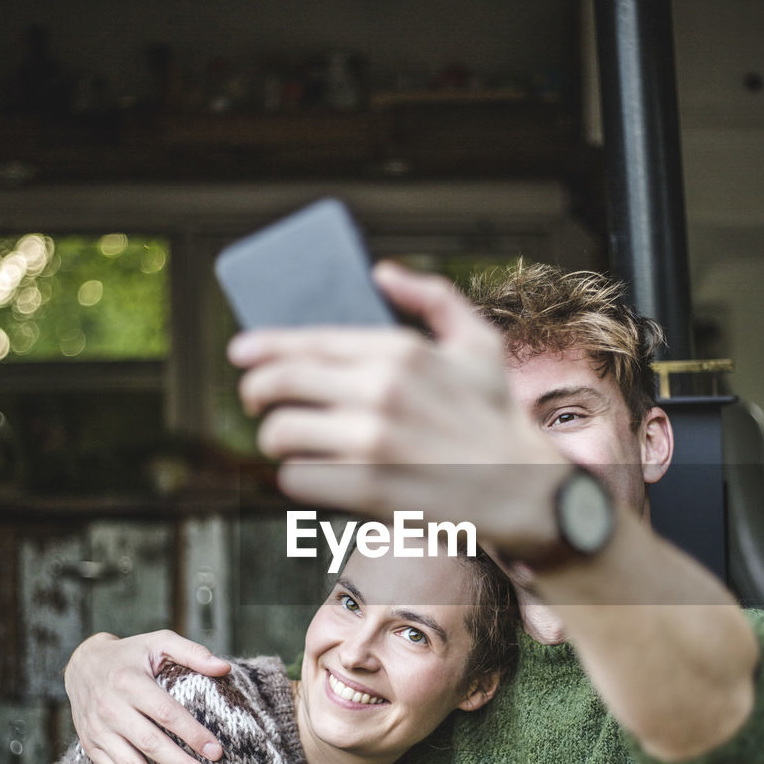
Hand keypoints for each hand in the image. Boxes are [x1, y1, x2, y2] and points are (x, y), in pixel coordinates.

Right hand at [64, 631, 231, 763]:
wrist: (83, 664)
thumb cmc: (131, 654)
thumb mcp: (159, 641)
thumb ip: (192, 652)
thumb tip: (225, 668)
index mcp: (129, 681)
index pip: (166, 713)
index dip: (192, 734)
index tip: (217, 752)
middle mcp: (110, 707)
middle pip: (151, 743)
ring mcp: (98, 729)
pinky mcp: (90, 744)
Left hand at [227, 261, 565, 557]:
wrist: (522, 491)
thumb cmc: (497, 417)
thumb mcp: (479, 343)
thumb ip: (431, 297)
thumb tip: (381, 272)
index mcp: (400, 351)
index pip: (307, 341)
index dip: (263, 346)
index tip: (241, 353)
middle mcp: (380, 391)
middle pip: (279, 383)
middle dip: (255, 391)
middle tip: (256, 401)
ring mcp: (370, 442)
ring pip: (280, 433)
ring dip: (277, 438)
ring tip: (291, 441)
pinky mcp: (365, 488)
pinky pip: (297, 478)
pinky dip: (298, 477)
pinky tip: (314, 473)